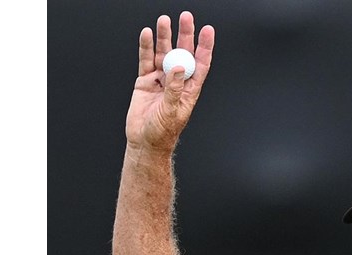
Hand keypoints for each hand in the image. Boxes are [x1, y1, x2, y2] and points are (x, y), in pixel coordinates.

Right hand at [125, 11, 214, 151]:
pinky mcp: (145, 80)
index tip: (207, 30)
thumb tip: (179, 69)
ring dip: (164, 37)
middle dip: (184, 35)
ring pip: (163, 53)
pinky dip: (146, 47)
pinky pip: (146, 60)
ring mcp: (161, 79)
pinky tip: (147, 34)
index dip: (204, 47)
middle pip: (182, 53)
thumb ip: (175, 89)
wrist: (144, 140)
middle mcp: (177, 81)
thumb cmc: (163, 132)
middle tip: (186, 18)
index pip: (200, 63)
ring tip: (163, 21)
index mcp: (189, 89)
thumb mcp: (172, 111)